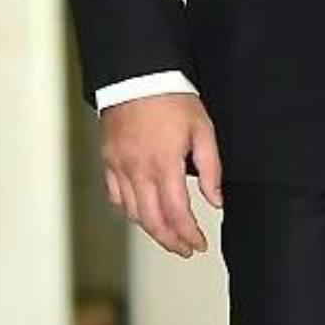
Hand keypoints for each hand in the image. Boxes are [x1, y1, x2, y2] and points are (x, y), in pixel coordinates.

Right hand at [100, 92, 222, 257]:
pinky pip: (115, 197)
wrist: (139, 75)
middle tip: (184, 248)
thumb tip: (216, 199)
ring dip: (151, 230)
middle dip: (170, 242)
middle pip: (152, 222)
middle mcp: (138, 171)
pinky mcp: (108, 161)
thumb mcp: (202, 128)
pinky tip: (141, 212)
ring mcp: (120, 167)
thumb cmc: (171, 97)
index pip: (177, 214)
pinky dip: (129, 210)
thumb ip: (211, 167)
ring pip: (132, 213)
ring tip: (167, 234)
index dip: (189, 235)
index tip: (199, 243)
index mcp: (164, 164)